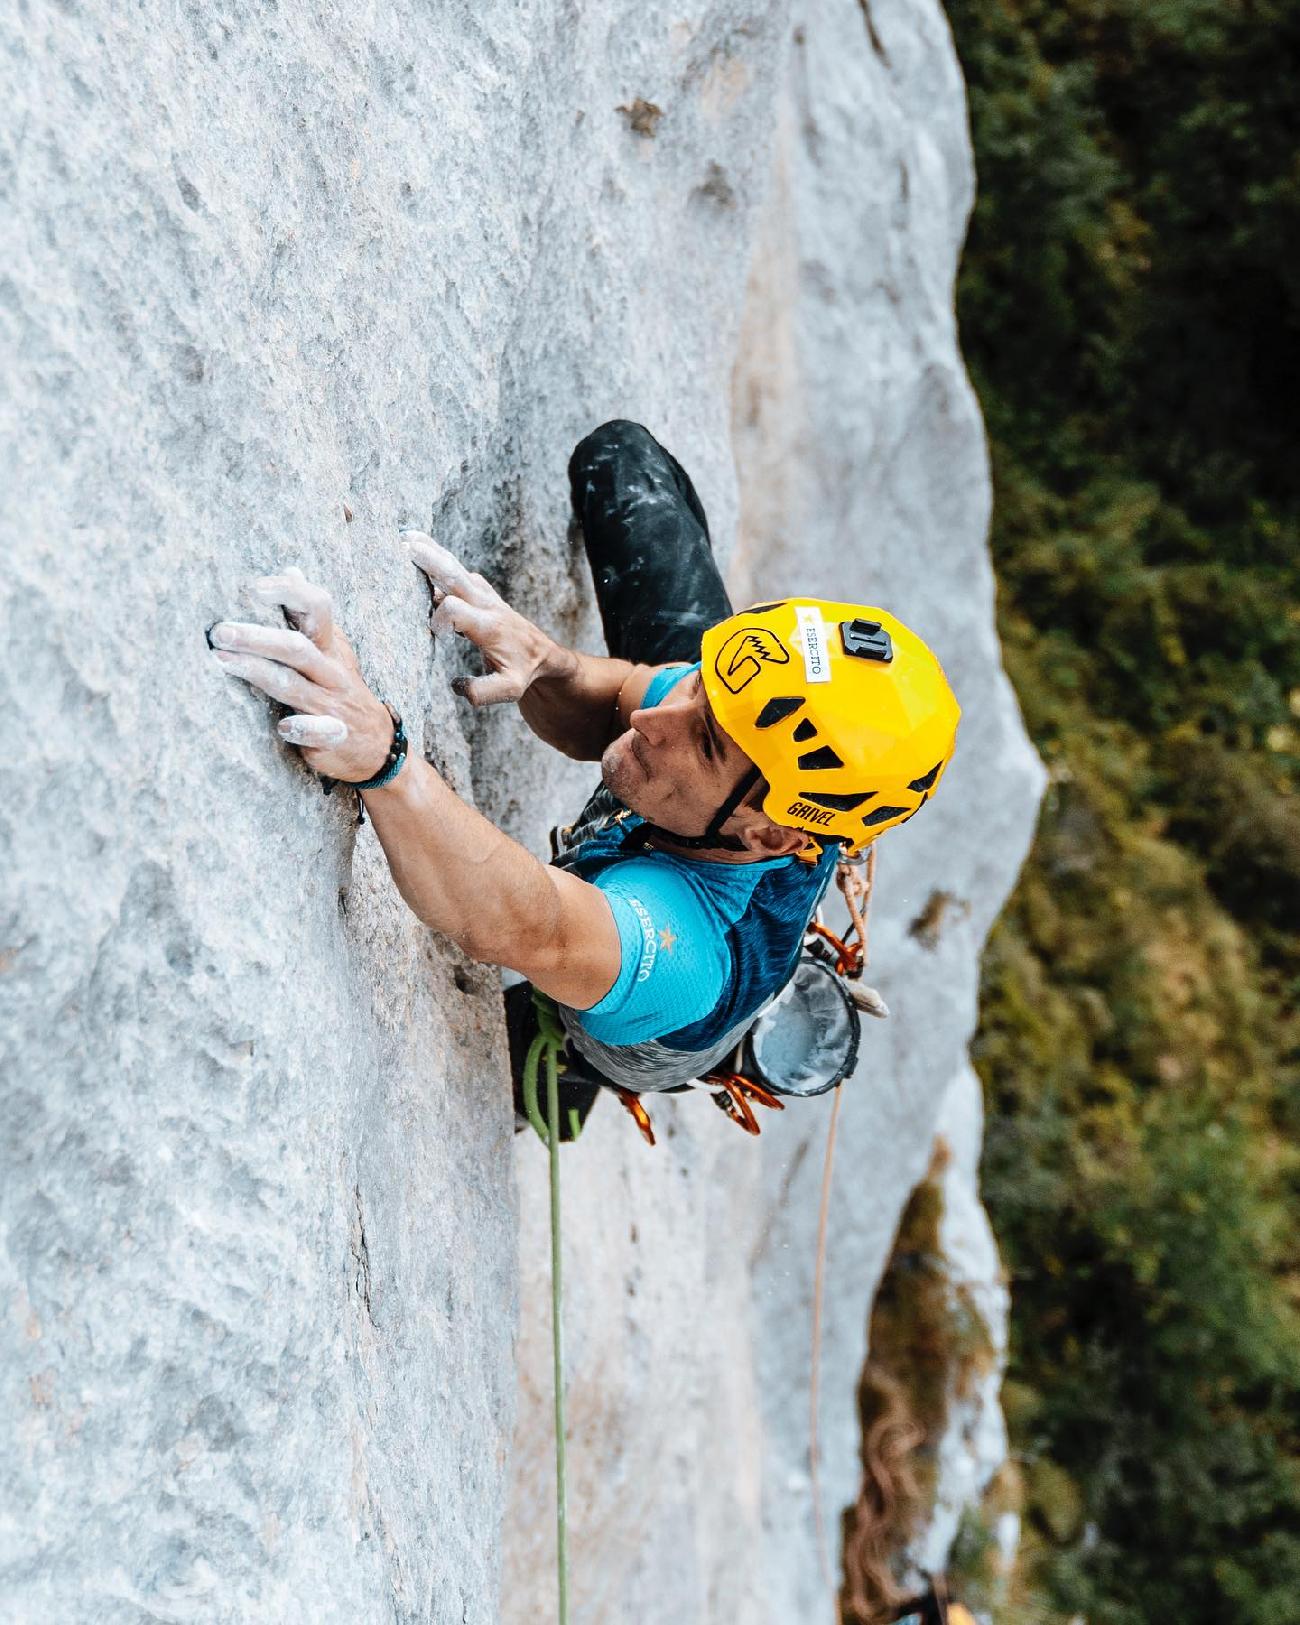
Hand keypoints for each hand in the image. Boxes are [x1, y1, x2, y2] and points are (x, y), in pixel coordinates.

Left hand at [209, 567, 395, 782]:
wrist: (376, 743)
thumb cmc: (338, 688)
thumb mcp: (330, 648)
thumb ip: (307, 614)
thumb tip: (291, 568)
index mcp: (329, 646)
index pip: (317, 607)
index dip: (288, 592)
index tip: (253, 587)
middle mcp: (332, 671)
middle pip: (296, 648)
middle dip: (257, 638)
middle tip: (220, 631)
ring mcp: (333, 705)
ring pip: (294, 686)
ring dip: (258, 673)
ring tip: (222, 661)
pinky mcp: (332, 736)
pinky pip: (319, 731)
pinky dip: (301, 728)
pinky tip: (283, 726)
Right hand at [405, 530, 556, 706]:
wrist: (543, 655)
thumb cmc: (523, 671)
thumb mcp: (509, 689)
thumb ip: (482, 692)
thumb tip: (455, 686)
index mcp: (489, 626)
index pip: (454, 610)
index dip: (438, 619)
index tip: (433, 634)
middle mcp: (486, 605)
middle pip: (454, 576)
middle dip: (430, 560)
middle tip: (404, 547)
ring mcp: (485, 595)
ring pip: (456, 568)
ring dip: (433, 551)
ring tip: (408, 536)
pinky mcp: (483, 592)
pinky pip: (459, 571)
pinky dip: (440, 558)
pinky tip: (424, 548)